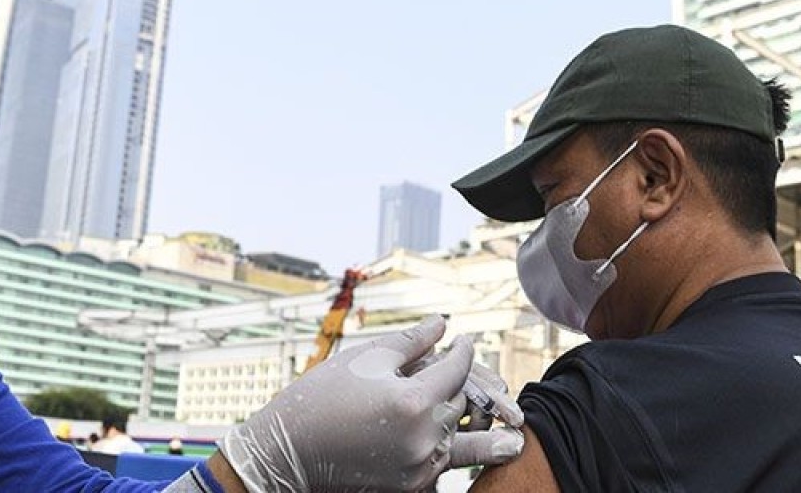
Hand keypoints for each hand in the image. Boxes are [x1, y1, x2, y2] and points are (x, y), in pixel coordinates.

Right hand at [218, 315, 524, 492]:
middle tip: (472, 369)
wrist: (289, 449)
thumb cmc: (322, 396)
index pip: (456, 369)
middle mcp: (424, 438)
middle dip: (466, 383)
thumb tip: (443, 323)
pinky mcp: (409, 485)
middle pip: (460, 404)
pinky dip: (451, 452)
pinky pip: (443, 466)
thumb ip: (411, 341)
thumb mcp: (366, 358)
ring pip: (459, 439)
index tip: (465, 339)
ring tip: (512, 434)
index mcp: (414, 401)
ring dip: (472, 426)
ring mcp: (418, 466)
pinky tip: (464, 448)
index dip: (464, 350)